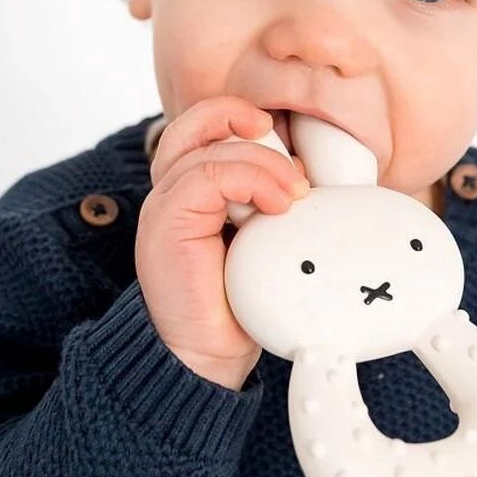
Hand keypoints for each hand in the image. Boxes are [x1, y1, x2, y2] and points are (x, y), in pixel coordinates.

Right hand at [136, 94, 308, 389]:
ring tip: (295, 192)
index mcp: (193, 192)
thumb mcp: (266, 238)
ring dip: (262, 161)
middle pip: (195, 122)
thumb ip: (273, 201)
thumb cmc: (239, 304)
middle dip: (242, 118)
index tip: (293, 149)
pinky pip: (204, 176)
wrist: (207, 358)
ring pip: (206, 146)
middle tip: (290, 153)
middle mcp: (172, 192)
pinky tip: (279, 204)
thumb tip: (310, 171)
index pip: (207, 128)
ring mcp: (165, 205)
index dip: (245, 121)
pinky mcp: (167, 223)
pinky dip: (249, 179)